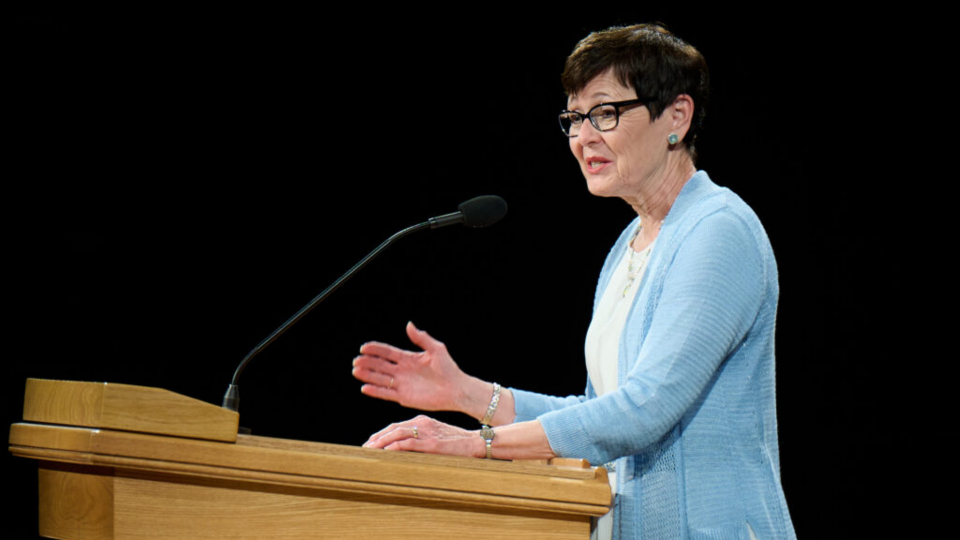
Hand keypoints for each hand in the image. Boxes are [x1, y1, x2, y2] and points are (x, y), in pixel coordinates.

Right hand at [353, 322, 468, 411]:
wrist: (456, 390)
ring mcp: (402, 384)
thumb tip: (408, 324)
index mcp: (408, 358)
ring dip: (367, 375)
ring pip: (380, 379)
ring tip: (356, 371)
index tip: (363, 347)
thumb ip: (422, 338)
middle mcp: (402, 371)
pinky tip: (365, 388)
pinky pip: (386, 394)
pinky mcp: (404, 397)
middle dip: (367, 362)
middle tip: (356, 361)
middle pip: (380, 365)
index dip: (375, 349)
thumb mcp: (436, 349)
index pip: (387, 352)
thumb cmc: (449, 369)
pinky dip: (375, 391)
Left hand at [362, 415, 482, 457]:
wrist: (476, 442)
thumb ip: (420, 440)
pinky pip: (410, 443)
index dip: (381, 433)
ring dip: (382, 442)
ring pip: (398, 434)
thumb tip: (403, 450)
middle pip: (393, 428)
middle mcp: (422, 423)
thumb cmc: (457, 442)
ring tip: (370, 449)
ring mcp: (427, 433)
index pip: (396, 426)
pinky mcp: (432, 443)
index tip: (371, 441)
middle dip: (377, 438)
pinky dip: (396, 446)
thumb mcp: (436, 437)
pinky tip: (386, 450)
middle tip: (364, 447)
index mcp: (422, 420)